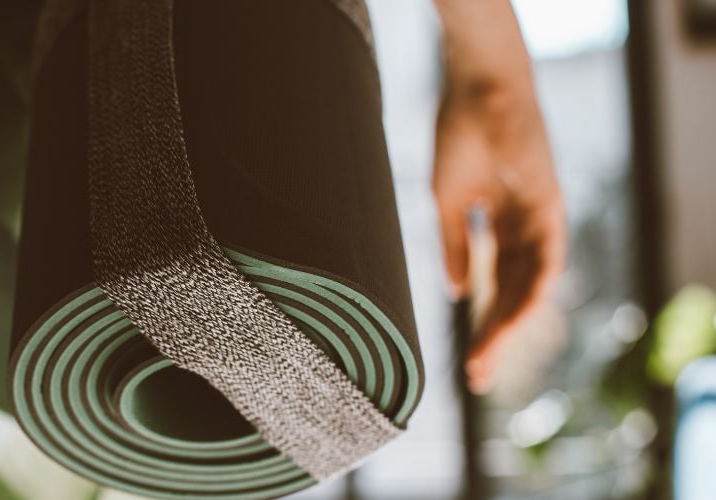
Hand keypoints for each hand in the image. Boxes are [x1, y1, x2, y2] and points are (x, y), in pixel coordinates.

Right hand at [433, 84, 565, 392]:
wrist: (475, 88)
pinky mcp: (548, 202)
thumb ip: (456, 246)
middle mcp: (525, 228)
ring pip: (533, 283)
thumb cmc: (459, 137)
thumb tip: (460, 293)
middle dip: (496, 336)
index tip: (467, 363)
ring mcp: (539, 217)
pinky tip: (520, 314)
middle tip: (477, 375)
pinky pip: (549, 253)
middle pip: (515, 294)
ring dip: (513, 321)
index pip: (496, 288)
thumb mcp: (448, 203)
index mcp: (501, 227)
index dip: (482, 325)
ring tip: (489, 354)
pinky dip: (537, 284)